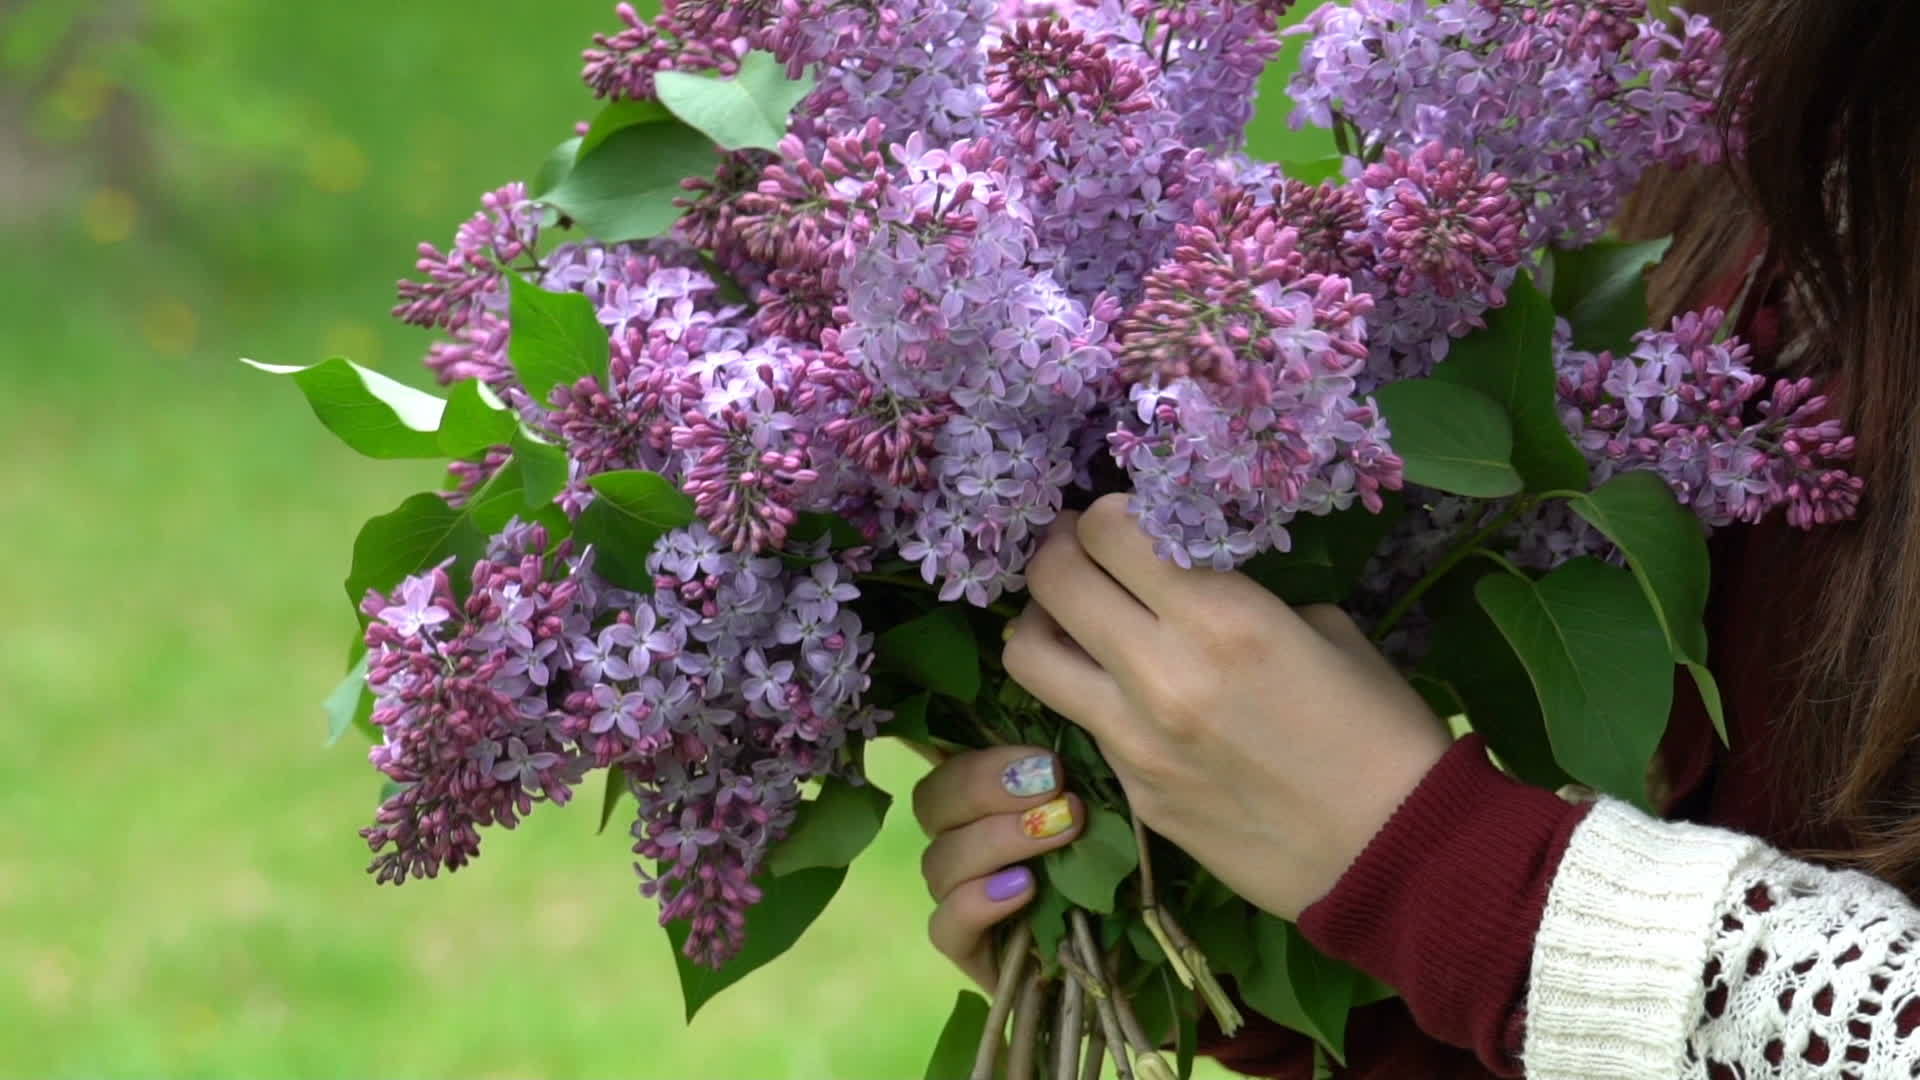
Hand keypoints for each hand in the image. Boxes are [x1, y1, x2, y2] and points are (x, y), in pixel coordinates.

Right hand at [912, 745, 1085, 988]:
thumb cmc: (1108, 871)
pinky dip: (978, 902)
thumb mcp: (1095, 815)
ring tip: (1058, 834)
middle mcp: (959, 843)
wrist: (1120, 959)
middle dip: (987, 787)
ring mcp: (955, 898)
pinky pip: (944, 927)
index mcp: (982, 802)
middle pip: (932, 803)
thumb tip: (1057, 749)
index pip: (948, 765)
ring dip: (998, 839)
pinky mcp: (965, 950)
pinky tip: (1024, 889)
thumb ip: (1067, 780)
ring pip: (939, 861)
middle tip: (1053, 787)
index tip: (1048, 763)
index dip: (986, 760)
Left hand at [1004, 494, 1451, 921]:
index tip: (1120, 519)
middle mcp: (1160, 672)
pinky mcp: (1132, 794)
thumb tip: (1190, 583)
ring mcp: (1134, 740)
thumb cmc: (1382, 732)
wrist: (1396, 856)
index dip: (1104, 513)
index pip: (1106, 531)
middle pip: (1052, 580)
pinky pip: (1079, 722)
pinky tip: (1129, 696)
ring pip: (1027, 655)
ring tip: (1073, 619)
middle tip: (1079, 550)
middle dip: (1059, 550)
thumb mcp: (1326, 630)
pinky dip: (1088, 693)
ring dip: (1042, 622)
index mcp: (1221, 617)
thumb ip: (1242, 597)